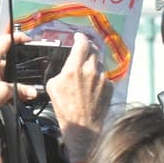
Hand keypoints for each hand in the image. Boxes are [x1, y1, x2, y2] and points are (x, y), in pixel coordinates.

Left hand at [0, 31, 37, 120]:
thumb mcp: (4, 93)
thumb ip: (21, 90)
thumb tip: (32, 90)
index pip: (4, 40)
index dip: (18, 38)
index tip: (27, 40)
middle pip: (4, 55)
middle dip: (16, 65)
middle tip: (24, 72)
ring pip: (0, 66)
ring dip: (9, 75)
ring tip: (11, 87)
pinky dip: (2, 79)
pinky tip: (5, 90)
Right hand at [47, 33, 111, 162]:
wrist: (82, 126)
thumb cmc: (65, 108)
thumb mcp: (53, 87)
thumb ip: (61, 71)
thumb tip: (66, 66)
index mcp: (74, 69)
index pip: (82, 44)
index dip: (80, 37)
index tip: (78, 36)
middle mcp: (91, 71)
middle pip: (93, 49)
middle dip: (88, 48)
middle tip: (83, 50)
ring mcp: (103, 78)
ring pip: (99, 63)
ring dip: (93, 64)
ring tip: (86, 75)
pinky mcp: (110, 86)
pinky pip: (105, 76)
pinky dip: (99, 77)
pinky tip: (92, 87)